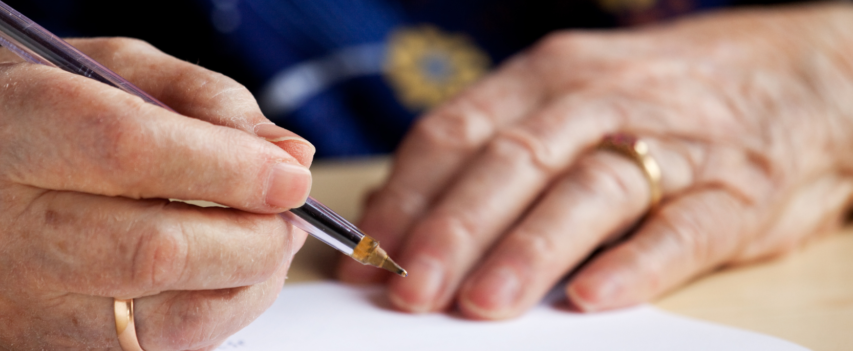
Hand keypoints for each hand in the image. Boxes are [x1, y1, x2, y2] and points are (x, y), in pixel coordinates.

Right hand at [0, 38, 312, 349]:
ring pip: (168, 318)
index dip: (231, 167)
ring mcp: (17, 306)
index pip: (133, 154)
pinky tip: (220, 273)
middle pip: (157, 251)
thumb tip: (289, 156)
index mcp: (6, 130)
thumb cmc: (4, 117)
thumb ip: (203, 100)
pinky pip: (157, 350)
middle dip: (254, 235)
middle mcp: (1, 229)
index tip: (291, 173)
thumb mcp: (101, 68)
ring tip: (262, 239)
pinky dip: (213, 312)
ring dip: (247, 281)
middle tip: (287, 211)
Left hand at [338, 3, 852, 318]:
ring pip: (589, 190)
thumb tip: (394, 219)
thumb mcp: (565, 101)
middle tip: (410, 290)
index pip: (456, 132)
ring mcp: (671, 141)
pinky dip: (637, 263)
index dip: (406, 196)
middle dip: (454, 228)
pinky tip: (594, 298)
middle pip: (513, 162)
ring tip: (484, 302)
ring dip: (530, 247)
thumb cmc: (654, 100)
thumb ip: (486, 154)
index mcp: (546, 79)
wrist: (799, 76)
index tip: (366, 255)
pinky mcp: (735, 189)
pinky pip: (683, 227)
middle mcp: (600, 101)